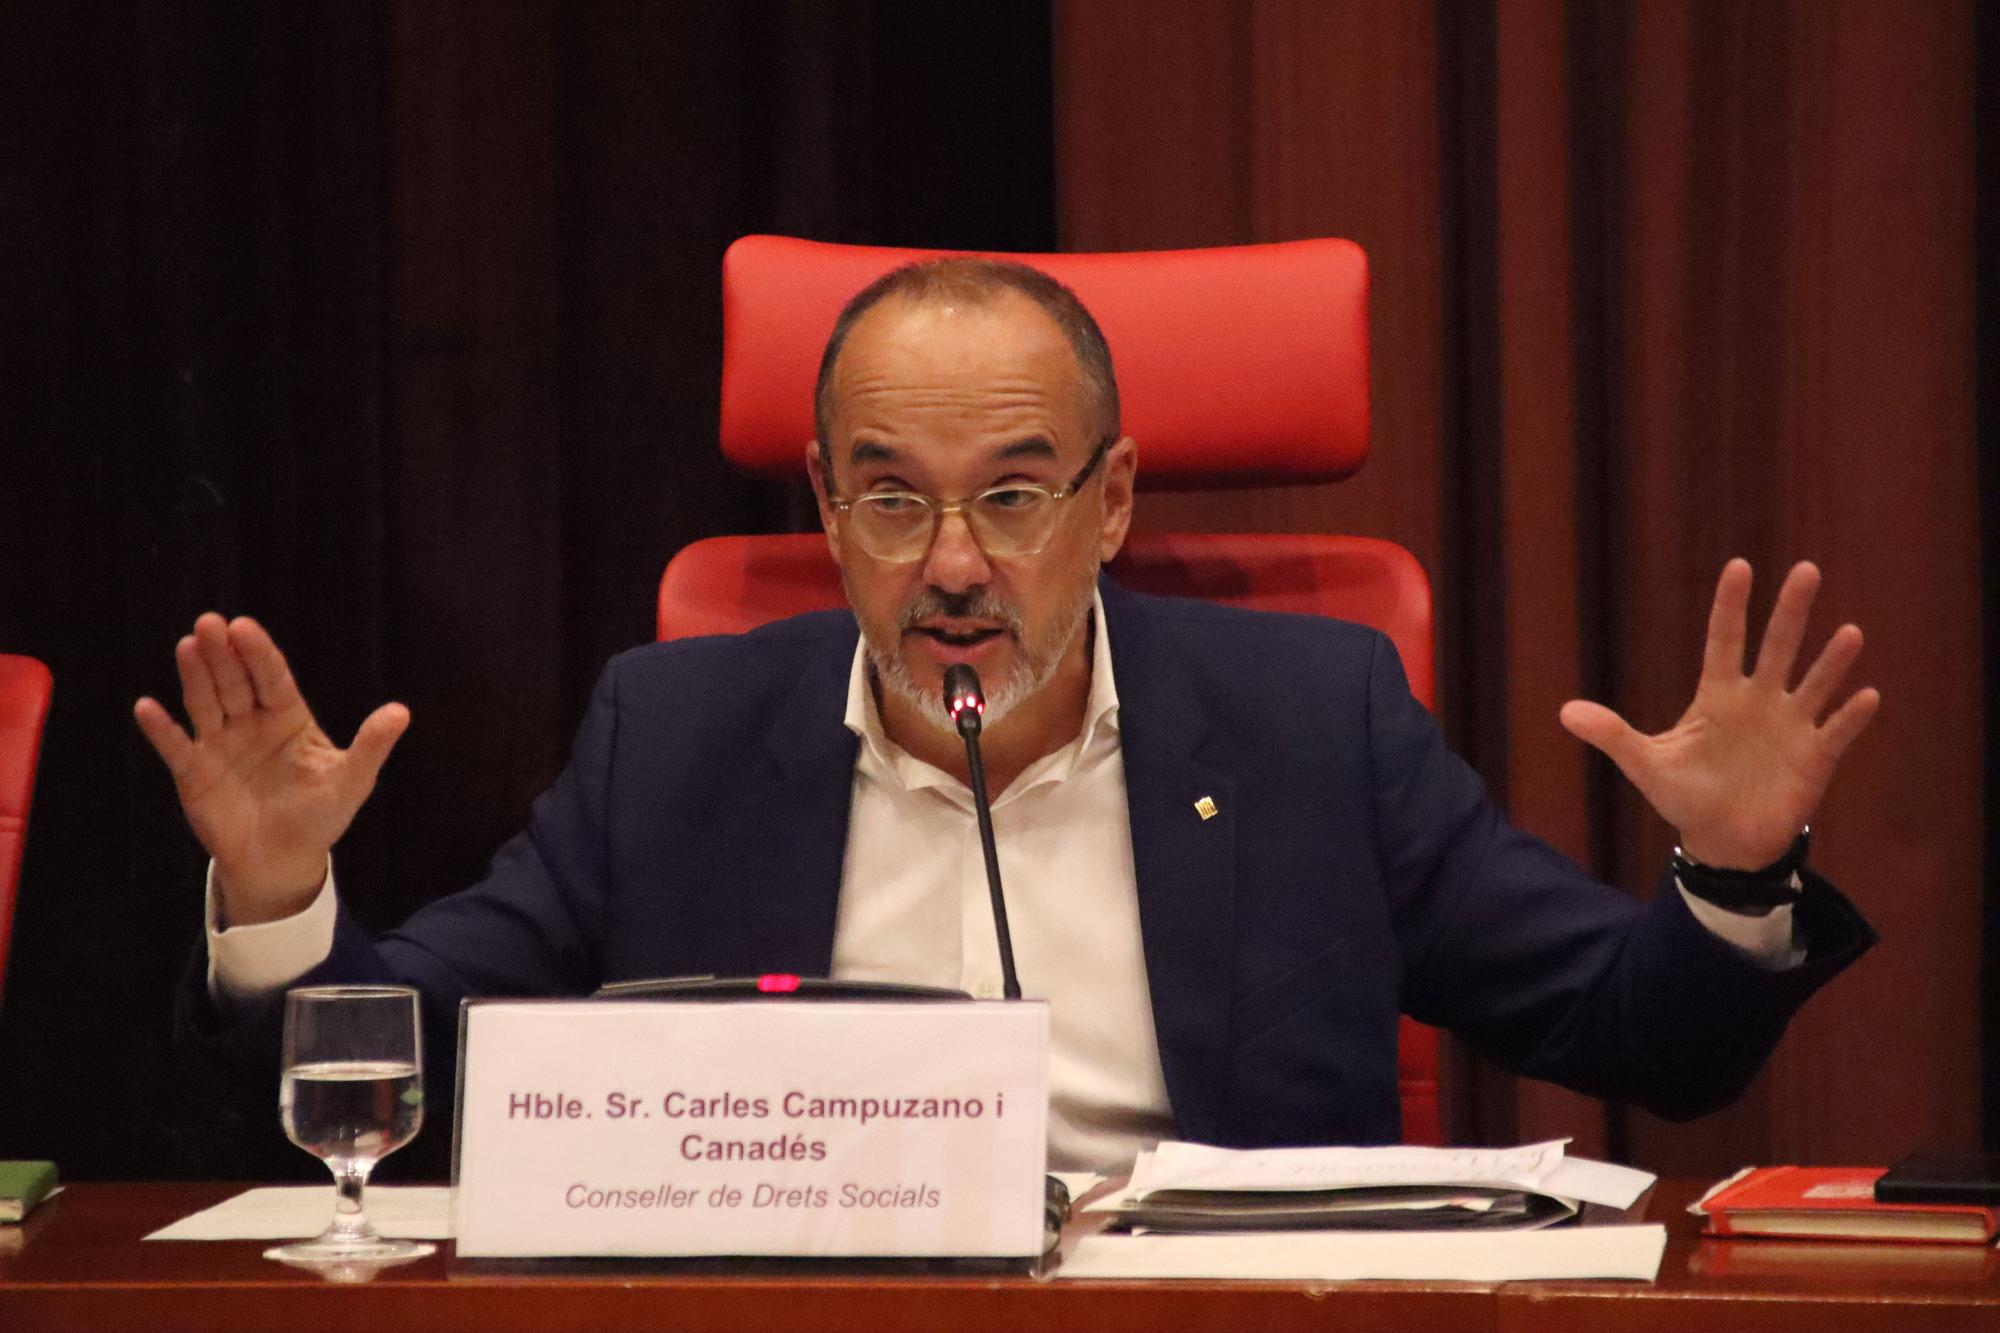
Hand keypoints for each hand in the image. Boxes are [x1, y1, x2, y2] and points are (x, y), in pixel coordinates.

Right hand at [134, 613, 408, 923]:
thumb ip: (371, 746)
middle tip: (210, 622)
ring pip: (205, 703)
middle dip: (223, 653)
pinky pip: (175, 747)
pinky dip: (161, 729)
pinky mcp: (194, 774)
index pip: (272, 678)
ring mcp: (219, 745)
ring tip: (187, 646)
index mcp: (288, 718)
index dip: (258, 653)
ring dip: (195, 676)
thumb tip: (401, 712)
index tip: (244, 626)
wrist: (284, 861)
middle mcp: (250, 724)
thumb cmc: (321, 817)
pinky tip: (147, 707)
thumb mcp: (351, 781)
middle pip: (235, 682)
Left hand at [1558, 559, 1879, 869]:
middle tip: (1806, 570)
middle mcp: (1759, 701)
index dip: (1731, 606)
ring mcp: (1790, 726)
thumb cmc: (1684, 797)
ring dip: (1832, 661)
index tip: (1740, 566)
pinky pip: (1837, 731)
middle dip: (1791, 611)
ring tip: (1850, 633)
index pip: (1725, 640)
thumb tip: (1564, 712)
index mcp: (1718, 696)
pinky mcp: (1815, 757)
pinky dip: (1851, 716)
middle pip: (1778, 647)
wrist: (1722, 842)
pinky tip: (1867, 696)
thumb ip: (1612, 734)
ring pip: (1815, 683)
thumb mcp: (1646, 764)